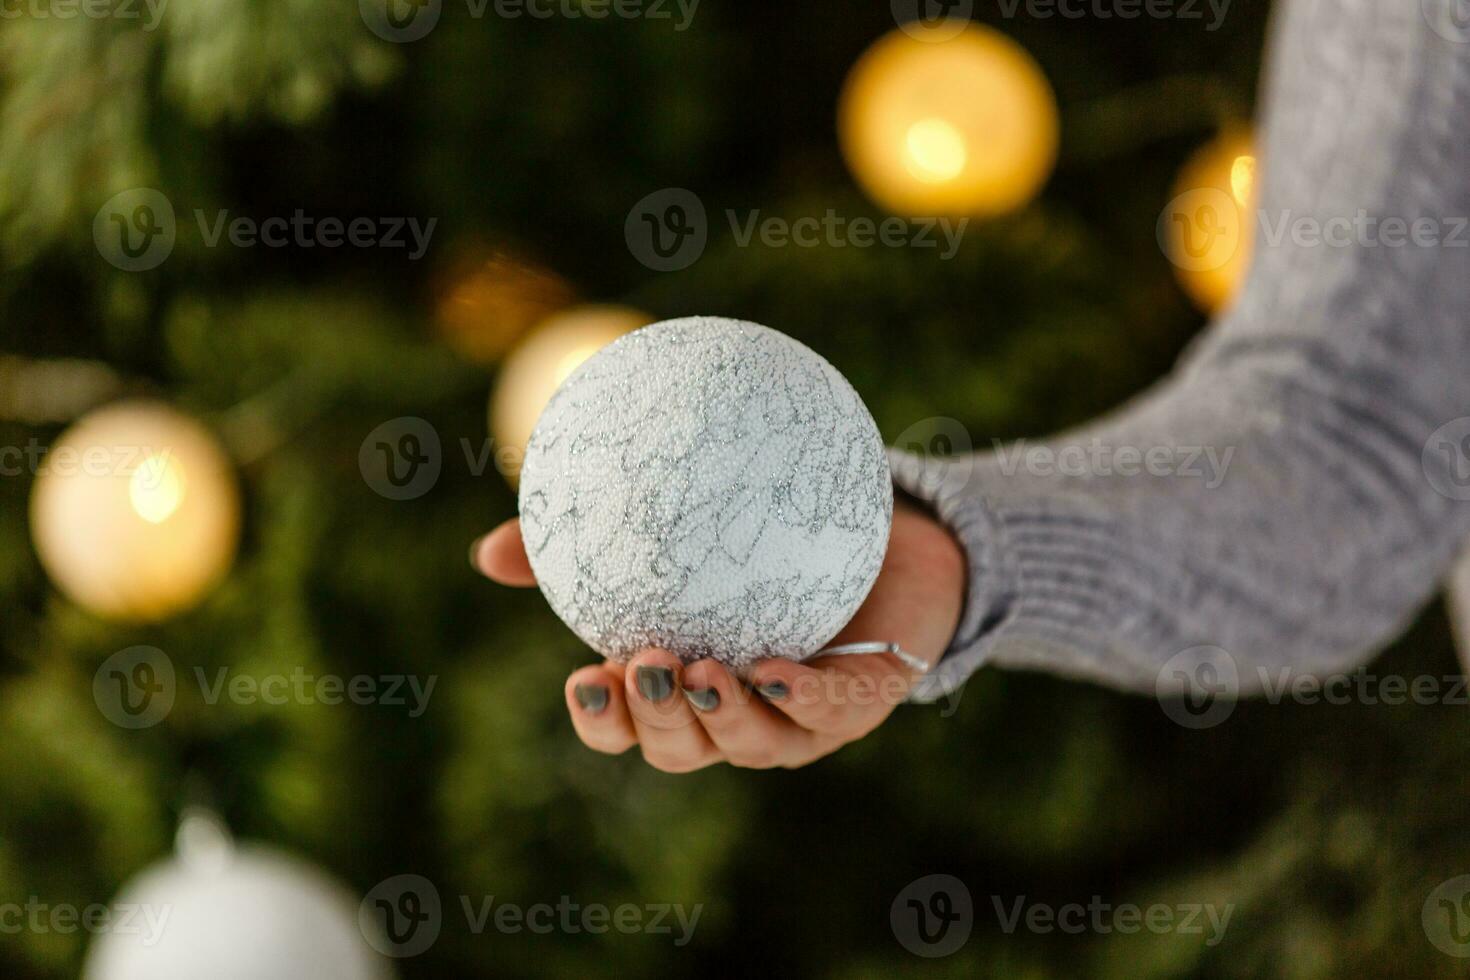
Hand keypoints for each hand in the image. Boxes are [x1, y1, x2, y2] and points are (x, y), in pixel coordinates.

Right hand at [471, 501, 965, 770]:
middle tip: (640, 667)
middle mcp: (736, 716)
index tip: (581, 678)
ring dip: (723, 714)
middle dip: (658, 719)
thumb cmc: (768, 543)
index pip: (627, 728)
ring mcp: (799, 718)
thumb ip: (589, 543)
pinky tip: (773, 668)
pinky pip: (830, 710)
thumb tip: (486, 553)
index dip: (603, 721)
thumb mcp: (678, 534)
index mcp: (684, 689)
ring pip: (753, 742)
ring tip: (702, 668)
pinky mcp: (861, 700)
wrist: (886, 539)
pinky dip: (801, 697)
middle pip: (682, 748)